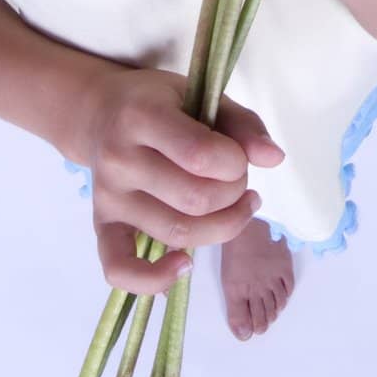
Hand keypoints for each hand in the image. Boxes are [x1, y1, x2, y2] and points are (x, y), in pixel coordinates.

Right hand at [87, 66, 284, 293]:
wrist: (103, 113)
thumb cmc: (160, 103)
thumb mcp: (202, 96)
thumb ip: (242, 124)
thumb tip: (275, 158)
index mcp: (141, 117)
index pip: (201, 156)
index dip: (236, 163)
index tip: (239, 157)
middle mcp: (119, 159)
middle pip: (194, 200)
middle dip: (234, 195)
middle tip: (237, 180)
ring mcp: (107, 197)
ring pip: (176, 234)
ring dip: (221, 227)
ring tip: (235, 207)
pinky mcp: (102, 225)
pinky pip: (120, 269)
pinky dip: (154, 280)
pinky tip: (185, 265)